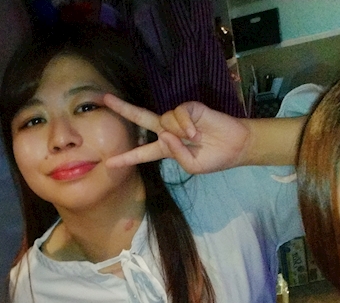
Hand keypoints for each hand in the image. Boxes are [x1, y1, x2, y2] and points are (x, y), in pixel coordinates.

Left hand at [103, 94, 249, 172]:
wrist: (235, 146)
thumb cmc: (213, 158)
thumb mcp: (192, 166)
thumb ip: (176, 155)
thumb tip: (165, 134)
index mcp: (165, 149)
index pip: (142, 153)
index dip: (126, 159)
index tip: (109, 163)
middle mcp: (168, 131)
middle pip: (141, 118)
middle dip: (123, 109)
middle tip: (105, 99)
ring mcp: (178, 118)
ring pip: (164, 120)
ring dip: (179, 132)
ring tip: (196, 140)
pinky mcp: (190, 108)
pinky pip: (178, 113)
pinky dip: (185, 123)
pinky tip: (195, 132)